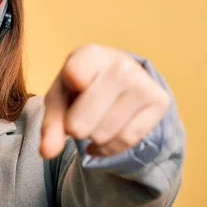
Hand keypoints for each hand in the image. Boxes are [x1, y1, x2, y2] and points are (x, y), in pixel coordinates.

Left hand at [40, 44, 169, 158]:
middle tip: (78, 116)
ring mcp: (143, 83)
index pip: (74, 75)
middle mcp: (120, 64)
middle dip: (75, 127)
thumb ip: (50, 125)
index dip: (70, 90)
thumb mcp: (59, 99)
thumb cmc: (80, 87)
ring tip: (94, 121)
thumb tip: (47, 153)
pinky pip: (126, 141)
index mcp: (90, 54)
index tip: (74, 86)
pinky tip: (102, 139)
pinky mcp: (160, 101)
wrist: (117, 78)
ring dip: (93, 137)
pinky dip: (108, 148)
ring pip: (104, 133)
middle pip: (84, 119)